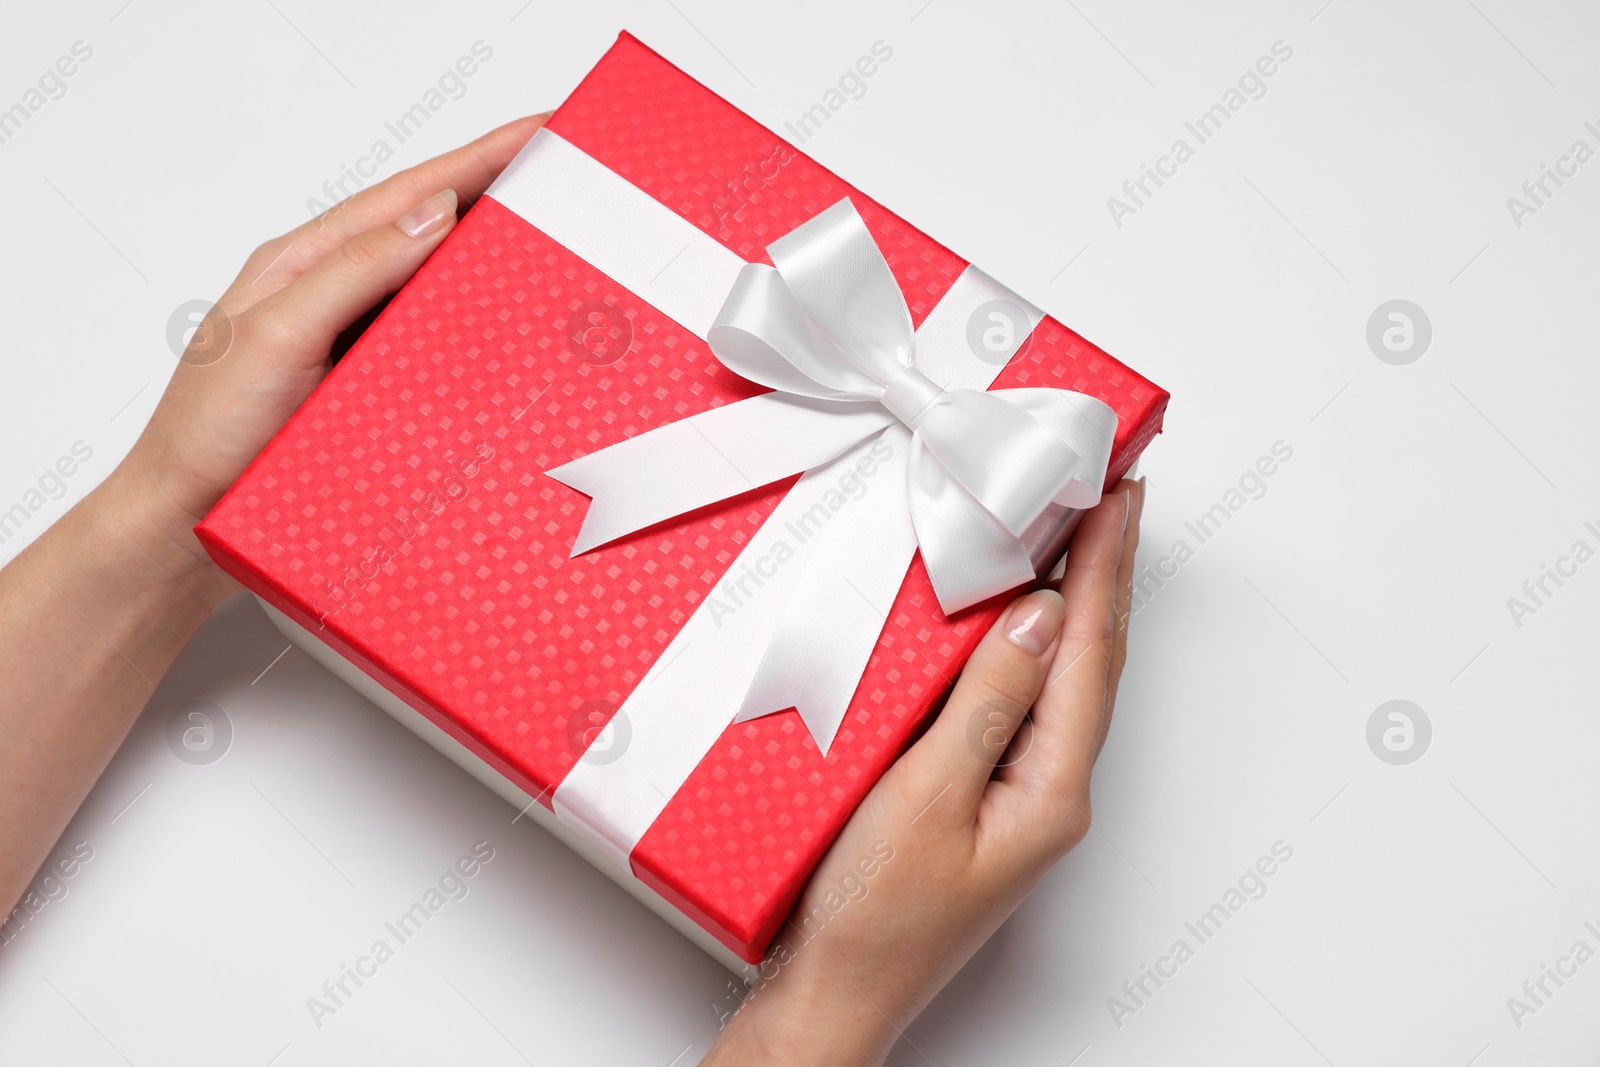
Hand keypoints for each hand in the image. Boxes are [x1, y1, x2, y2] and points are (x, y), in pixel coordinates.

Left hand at [113, 112, 549, 602]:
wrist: (186, 526)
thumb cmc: (207, 437)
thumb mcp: (276, 337)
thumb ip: (352, 273)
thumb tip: (431, 215)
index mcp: (303, 263)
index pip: (407, 195)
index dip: (477, 159)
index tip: (537, 132)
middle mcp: (331, 295)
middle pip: (429, 230)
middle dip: (497, 198)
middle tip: (561, 179)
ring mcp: (353, 342)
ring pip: (436, 287)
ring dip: (492, 264)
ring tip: (551, 242)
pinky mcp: (370, 389)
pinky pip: (434, 344)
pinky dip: (477, 329)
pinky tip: (508, 331)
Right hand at [704, 477, 1144, 1066]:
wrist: (835, 995)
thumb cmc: (872, 919)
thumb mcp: (925, 797)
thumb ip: (987, 705)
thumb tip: (1038, 619)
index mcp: (1050, 792)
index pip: (1089, 656)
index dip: (1104, 569)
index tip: (1118, 496)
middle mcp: (1049, 794)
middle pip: (1093, 663)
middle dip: (1108, 574)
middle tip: (1118, 497)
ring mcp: (1018, 799)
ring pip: (1062, 681)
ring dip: (1076, 604)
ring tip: (1083, 538)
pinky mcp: (982, 800)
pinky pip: (1020, 703)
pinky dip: (1028, 648)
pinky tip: (1013, 624)